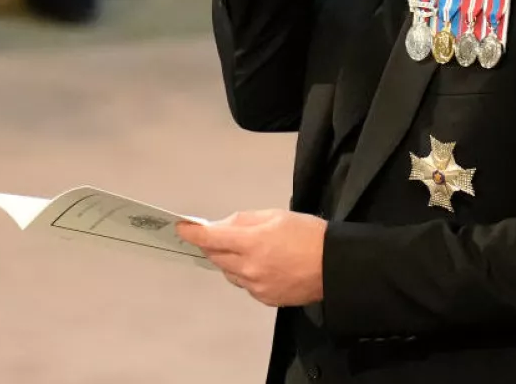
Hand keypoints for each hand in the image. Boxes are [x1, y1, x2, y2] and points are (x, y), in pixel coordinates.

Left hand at [176, 209, 326, 306]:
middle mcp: (249, 268)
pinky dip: (246, 273)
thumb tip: (222, 226)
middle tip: (220, 235)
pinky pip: (245, 284)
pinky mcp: (264, 298)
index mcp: (252, 243)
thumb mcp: (277, 216)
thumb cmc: (309, 234)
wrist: (334, 266)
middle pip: (216, 256)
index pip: (211, 238)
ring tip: (251, 250)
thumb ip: (245, 220)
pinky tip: (265, 265)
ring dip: (230, 260)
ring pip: (229, 272)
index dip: (193, 233)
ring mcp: (255, 286)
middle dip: (213, 244)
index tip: (182, 228)